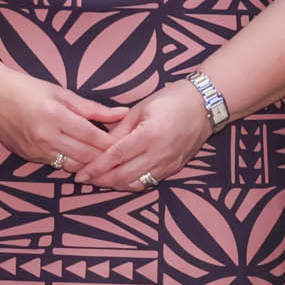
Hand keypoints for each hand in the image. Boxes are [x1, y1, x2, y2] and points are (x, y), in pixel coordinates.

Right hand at [0, 67, 125, 173]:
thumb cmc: (28, 89)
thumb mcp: (61, 93)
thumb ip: (92, 108)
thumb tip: (122, 113)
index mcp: (55, 116)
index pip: (92, 136)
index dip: (112, 142)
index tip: (127, 142)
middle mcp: (45, 136)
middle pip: (85, 155)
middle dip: (105, 157)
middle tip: (122, 155)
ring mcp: (36, 150)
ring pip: (73, 165)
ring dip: (90, 164)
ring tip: (107, 160)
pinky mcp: (29, 157)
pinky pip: (58, 164)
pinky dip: (73, 163)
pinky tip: (85, 160)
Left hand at [76, 81, 215, 191]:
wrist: (204, 105)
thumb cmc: (172, 100)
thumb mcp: (141, 108)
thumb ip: (120, 128)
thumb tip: (99, 144)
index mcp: (149, 135)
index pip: (115, 156)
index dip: (95, 167)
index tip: (80, 174)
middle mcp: (159, 153)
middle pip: (123, 175)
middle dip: (100, 180)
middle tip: (83, 179)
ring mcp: (168, 164)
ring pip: (135, 183)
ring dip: (114, 184)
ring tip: (98, 181)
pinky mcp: (174, 168)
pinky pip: (148, 182)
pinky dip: (131, 184)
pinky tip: (120, 180)